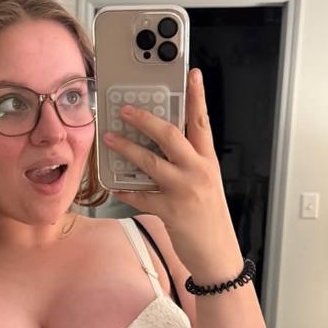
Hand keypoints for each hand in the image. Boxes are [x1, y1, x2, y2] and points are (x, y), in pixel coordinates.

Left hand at [103, 68, 240, 277]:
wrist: (217, 253)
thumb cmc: (209, 218)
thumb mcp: (206, 183)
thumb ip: (189, 163)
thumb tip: (162, 147)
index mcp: (207, 161)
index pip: (202, 122)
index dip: (197, 96)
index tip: (192, 74)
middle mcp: (198, 171)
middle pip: (171, 135)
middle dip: (146, 119)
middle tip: (126, 110)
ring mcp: (184, 190)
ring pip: (151, 162)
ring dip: (127, 149)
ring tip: (110, 139)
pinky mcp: (170, 210)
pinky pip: (141, 195)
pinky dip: (126, 190)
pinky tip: (116, 186)